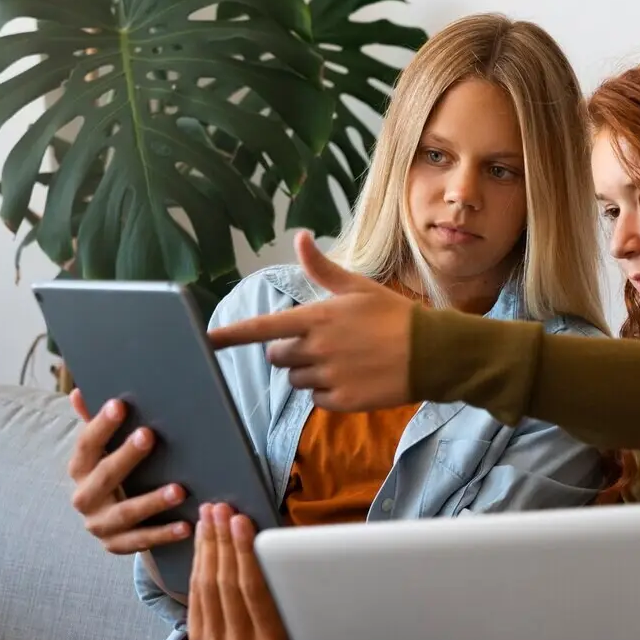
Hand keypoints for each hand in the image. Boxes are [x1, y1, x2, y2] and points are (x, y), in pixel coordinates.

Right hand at [67, 389, 189, 553]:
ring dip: (152, 501)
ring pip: (126, 513)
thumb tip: (80, 392)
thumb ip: (95, 425)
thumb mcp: (104, 453)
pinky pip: (141, 541)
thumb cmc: (114, 476)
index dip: (101, 425)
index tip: (120, 404)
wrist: (112, 523)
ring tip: (179, 490)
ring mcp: (99, 525)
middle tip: (150, 436)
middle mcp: (84, 498)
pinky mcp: (116, 545)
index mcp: (79, 470)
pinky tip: (186, 526)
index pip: (86, 445)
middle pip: (104, 476)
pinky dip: (164, 534)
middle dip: (126, 456)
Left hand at [186, 502, 289, 639]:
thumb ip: (280, 570)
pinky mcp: (199, 637)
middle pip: (227, 584)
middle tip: (221, 509)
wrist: (269, 637)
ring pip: (207, 585)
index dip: (244, 551)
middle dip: (222, 541)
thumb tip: (259, 529)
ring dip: (208, 544)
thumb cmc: (289, 601)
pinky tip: (204, 534)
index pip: (254, 588)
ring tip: (211, 514)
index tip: (241, 520)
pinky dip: (199, 559)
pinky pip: (196, 591)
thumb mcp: (291, 591)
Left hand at [207, 231, 414, 410]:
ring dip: (309, 373)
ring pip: (296, 380)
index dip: (231, 334)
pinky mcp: (342, 401)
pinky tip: (352, 379)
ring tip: (342, 361)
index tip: (207, 339)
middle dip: (289, 352)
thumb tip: (300, 237)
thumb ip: (322, 268)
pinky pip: (317, 399)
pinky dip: (327, 392)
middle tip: (320, 344)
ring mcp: (329, 377)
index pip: (262, 328)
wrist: (431, 353)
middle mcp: (317, 349)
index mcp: (316, 318)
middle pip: (277, 357)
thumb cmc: (395, 315)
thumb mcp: (358, 287)